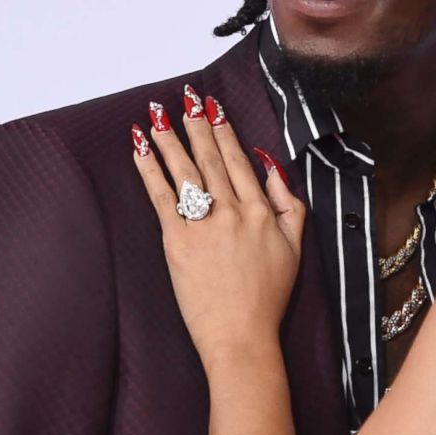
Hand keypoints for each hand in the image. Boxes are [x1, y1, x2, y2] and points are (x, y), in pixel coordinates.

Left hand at [131, 87, 305, 369]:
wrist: (241, 335)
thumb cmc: (268, 297)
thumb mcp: (295, 247)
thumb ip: (288, 204)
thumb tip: (272, 169)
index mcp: (261, 210)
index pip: (239, 161)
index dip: (224, 132)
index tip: (213, 109)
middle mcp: (233, 210)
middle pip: (210, 158)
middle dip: (197, 125)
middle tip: (185, 98)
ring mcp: (204, 225)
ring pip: (185, 170)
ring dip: (169, 139)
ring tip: (156, 115)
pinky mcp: (177, 241)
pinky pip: (161, 197)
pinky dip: (149, 170)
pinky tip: (140, 151)